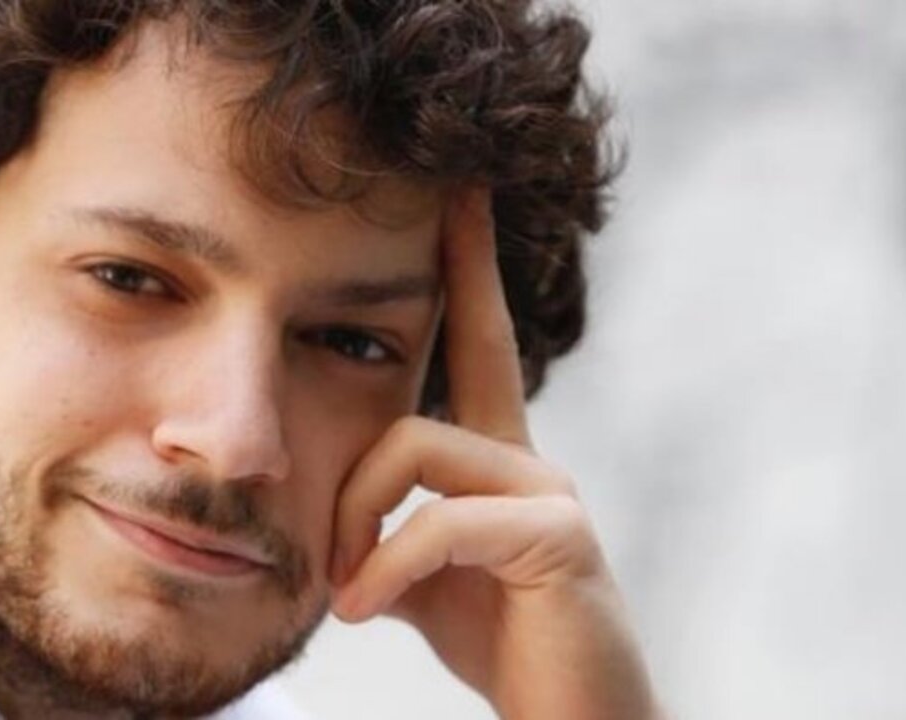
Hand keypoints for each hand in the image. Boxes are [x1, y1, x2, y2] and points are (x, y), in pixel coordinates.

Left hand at [329, 191, 660, 718]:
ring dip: (354, 521)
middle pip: (450, 364)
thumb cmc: (501, 648)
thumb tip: (332, 535)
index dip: (470, 267)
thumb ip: (384, 537)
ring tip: (344, 592)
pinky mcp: (558, 537)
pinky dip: (385, 567)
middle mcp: (529, 460)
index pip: (478, 344)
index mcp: (493, 462)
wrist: (573, 719)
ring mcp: (549, 492)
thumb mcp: (420, 582)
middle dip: (440, 301)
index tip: (461, 189)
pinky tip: (365, 611)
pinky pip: (437, 522)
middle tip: (381, 395)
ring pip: (411, 446)